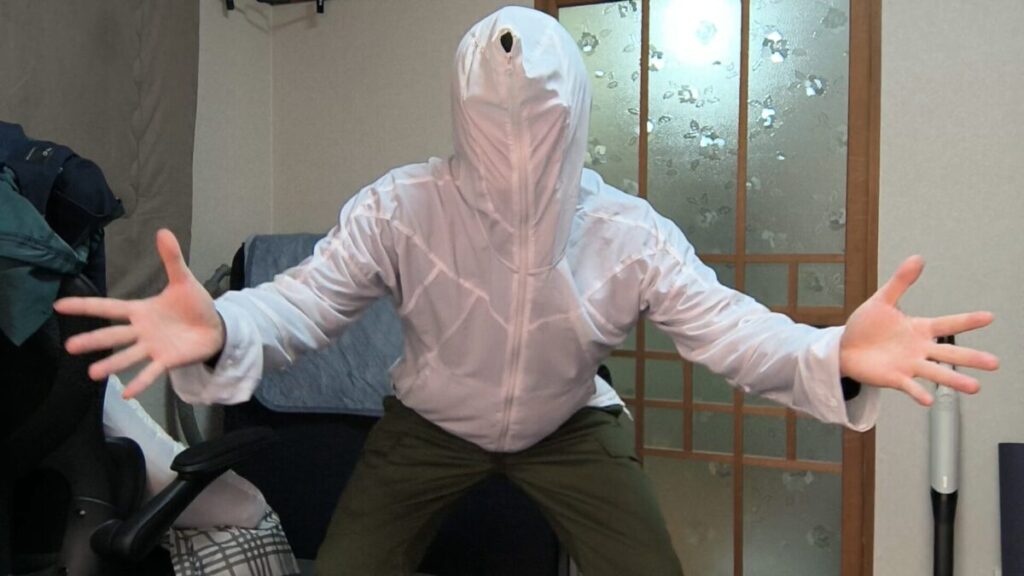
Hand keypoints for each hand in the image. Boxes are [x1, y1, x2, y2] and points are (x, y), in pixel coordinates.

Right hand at [54, 229, 224, 398]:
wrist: (216, 327)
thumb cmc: (195, 305)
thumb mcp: (183, 280)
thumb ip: (171, 259)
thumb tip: (163, 231)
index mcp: (141, 310)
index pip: (108, 307)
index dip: (85, 306)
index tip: (59, 306)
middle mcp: (141, 331)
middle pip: (113, 335)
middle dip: (92, 340)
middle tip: (69, 346)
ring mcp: (153, 347)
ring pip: (128, 356)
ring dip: (111, 364)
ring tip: (93, 374)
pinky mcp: (167, 360)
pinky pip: (151, 373)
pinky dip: (140, 382)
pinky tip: (126, 393)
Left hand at [839, 255, 998, 405]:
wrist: (845, 348)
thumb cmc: (866, 326)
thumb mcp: (882, 300)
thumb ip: (900, 282)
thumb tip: (917, 259)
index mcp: (918, 329)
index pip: (947, 324)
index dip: (966, 321)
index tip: (988, 317)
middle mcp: (919, 349)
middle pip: (949, 353)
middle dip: (971, 358)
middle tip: (994, 363)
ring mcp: (908, 365)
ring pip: (936, 373)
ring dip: (954, 380)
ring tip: (974, 387)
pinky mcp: (894, 378)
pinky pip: (909, 386)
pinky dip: (918, 393)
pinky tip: (929, 400)